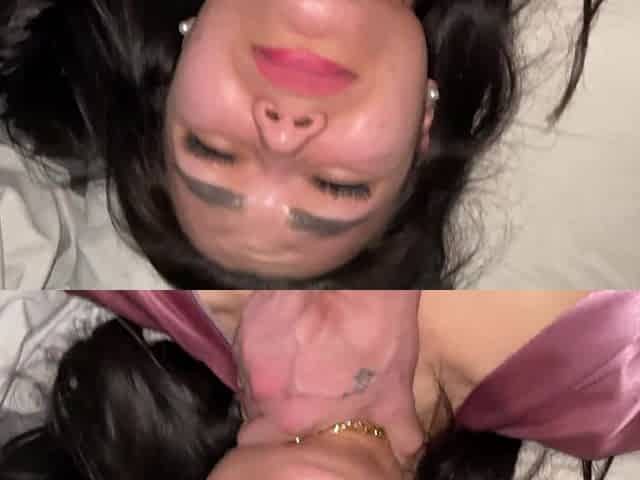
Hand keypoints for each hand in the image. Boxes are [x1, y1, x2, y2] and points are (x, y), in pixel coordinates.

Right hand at [235, 291, 423, 464]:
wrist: (354, 278)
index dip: (288, 432)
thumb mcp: (396, 391)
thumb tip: (407, 449)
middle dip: (278, 404)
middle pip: (258, 411)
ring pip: (253, 379)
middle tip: (303, 386)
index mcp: (293, 418)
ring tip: (299, 357)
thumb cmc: (377, 336)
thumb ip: (396, 430)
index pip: (270, 441)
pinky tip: (289, 335)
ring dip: (270, 375)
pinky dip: (265, 347)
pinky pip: (248, 348)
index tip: (304, 418)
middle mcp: (261, 393)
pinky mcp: (244, 323)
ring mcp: (248, 355)